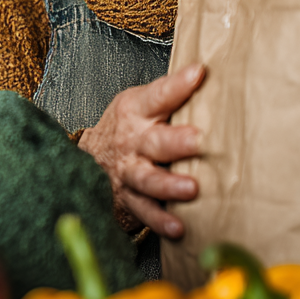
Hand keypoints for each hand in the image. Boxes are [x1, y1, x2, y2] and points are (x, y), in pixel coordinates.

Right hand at [78, 64, 204, 238]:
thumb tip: (209, 71)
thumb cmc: (128, 128)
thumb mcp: (141, 103)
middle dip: (177, 141)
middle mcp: (132, 141)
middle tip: (198, 140)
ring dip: (168, 185)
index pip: (158, 95)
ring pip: (147, 178)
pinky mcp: (128, 199)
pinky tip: (178, 227)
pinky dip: (160, 220)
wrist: (89, 159)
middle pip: (154, 140)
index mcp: (136, 110)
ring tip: (190, 189)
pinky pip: (144, 211)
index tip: (199, 74)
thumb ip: (170, 93)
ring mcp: (128, 171)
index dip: (177, 85)